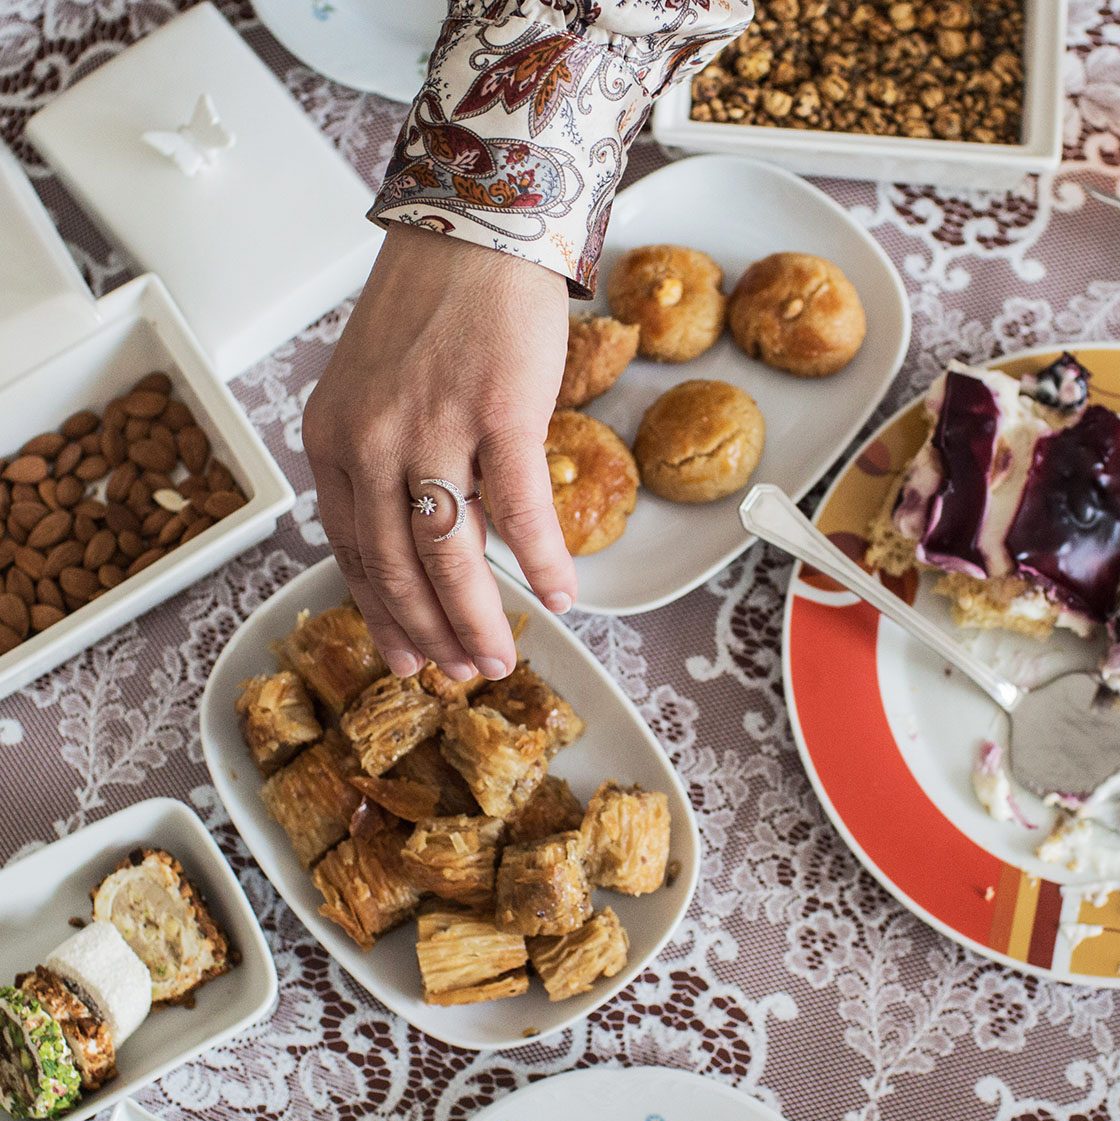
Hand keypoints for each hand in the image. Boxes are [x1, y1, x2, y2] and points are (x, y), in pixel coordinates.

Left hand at [303, 224, 576, 682]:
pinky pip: (520, 508)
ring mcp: (433, 426)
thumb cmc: (430, 308)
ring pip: (451, 552)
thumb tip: (422, 537)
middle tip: (460, 672)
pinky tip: (563, 597)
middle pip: (398, 565)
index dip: (382, 613)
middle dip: (430, 633)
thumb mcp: (373, 389)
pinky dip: (544, 560)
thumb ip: (380, 461)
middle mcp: (372, 439)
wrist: (476, 225)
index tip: (406, 655)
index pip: (353, 550)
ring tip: (500, 659)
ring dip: (478, 617)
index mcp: (333, 439)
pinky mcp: (498, 411)